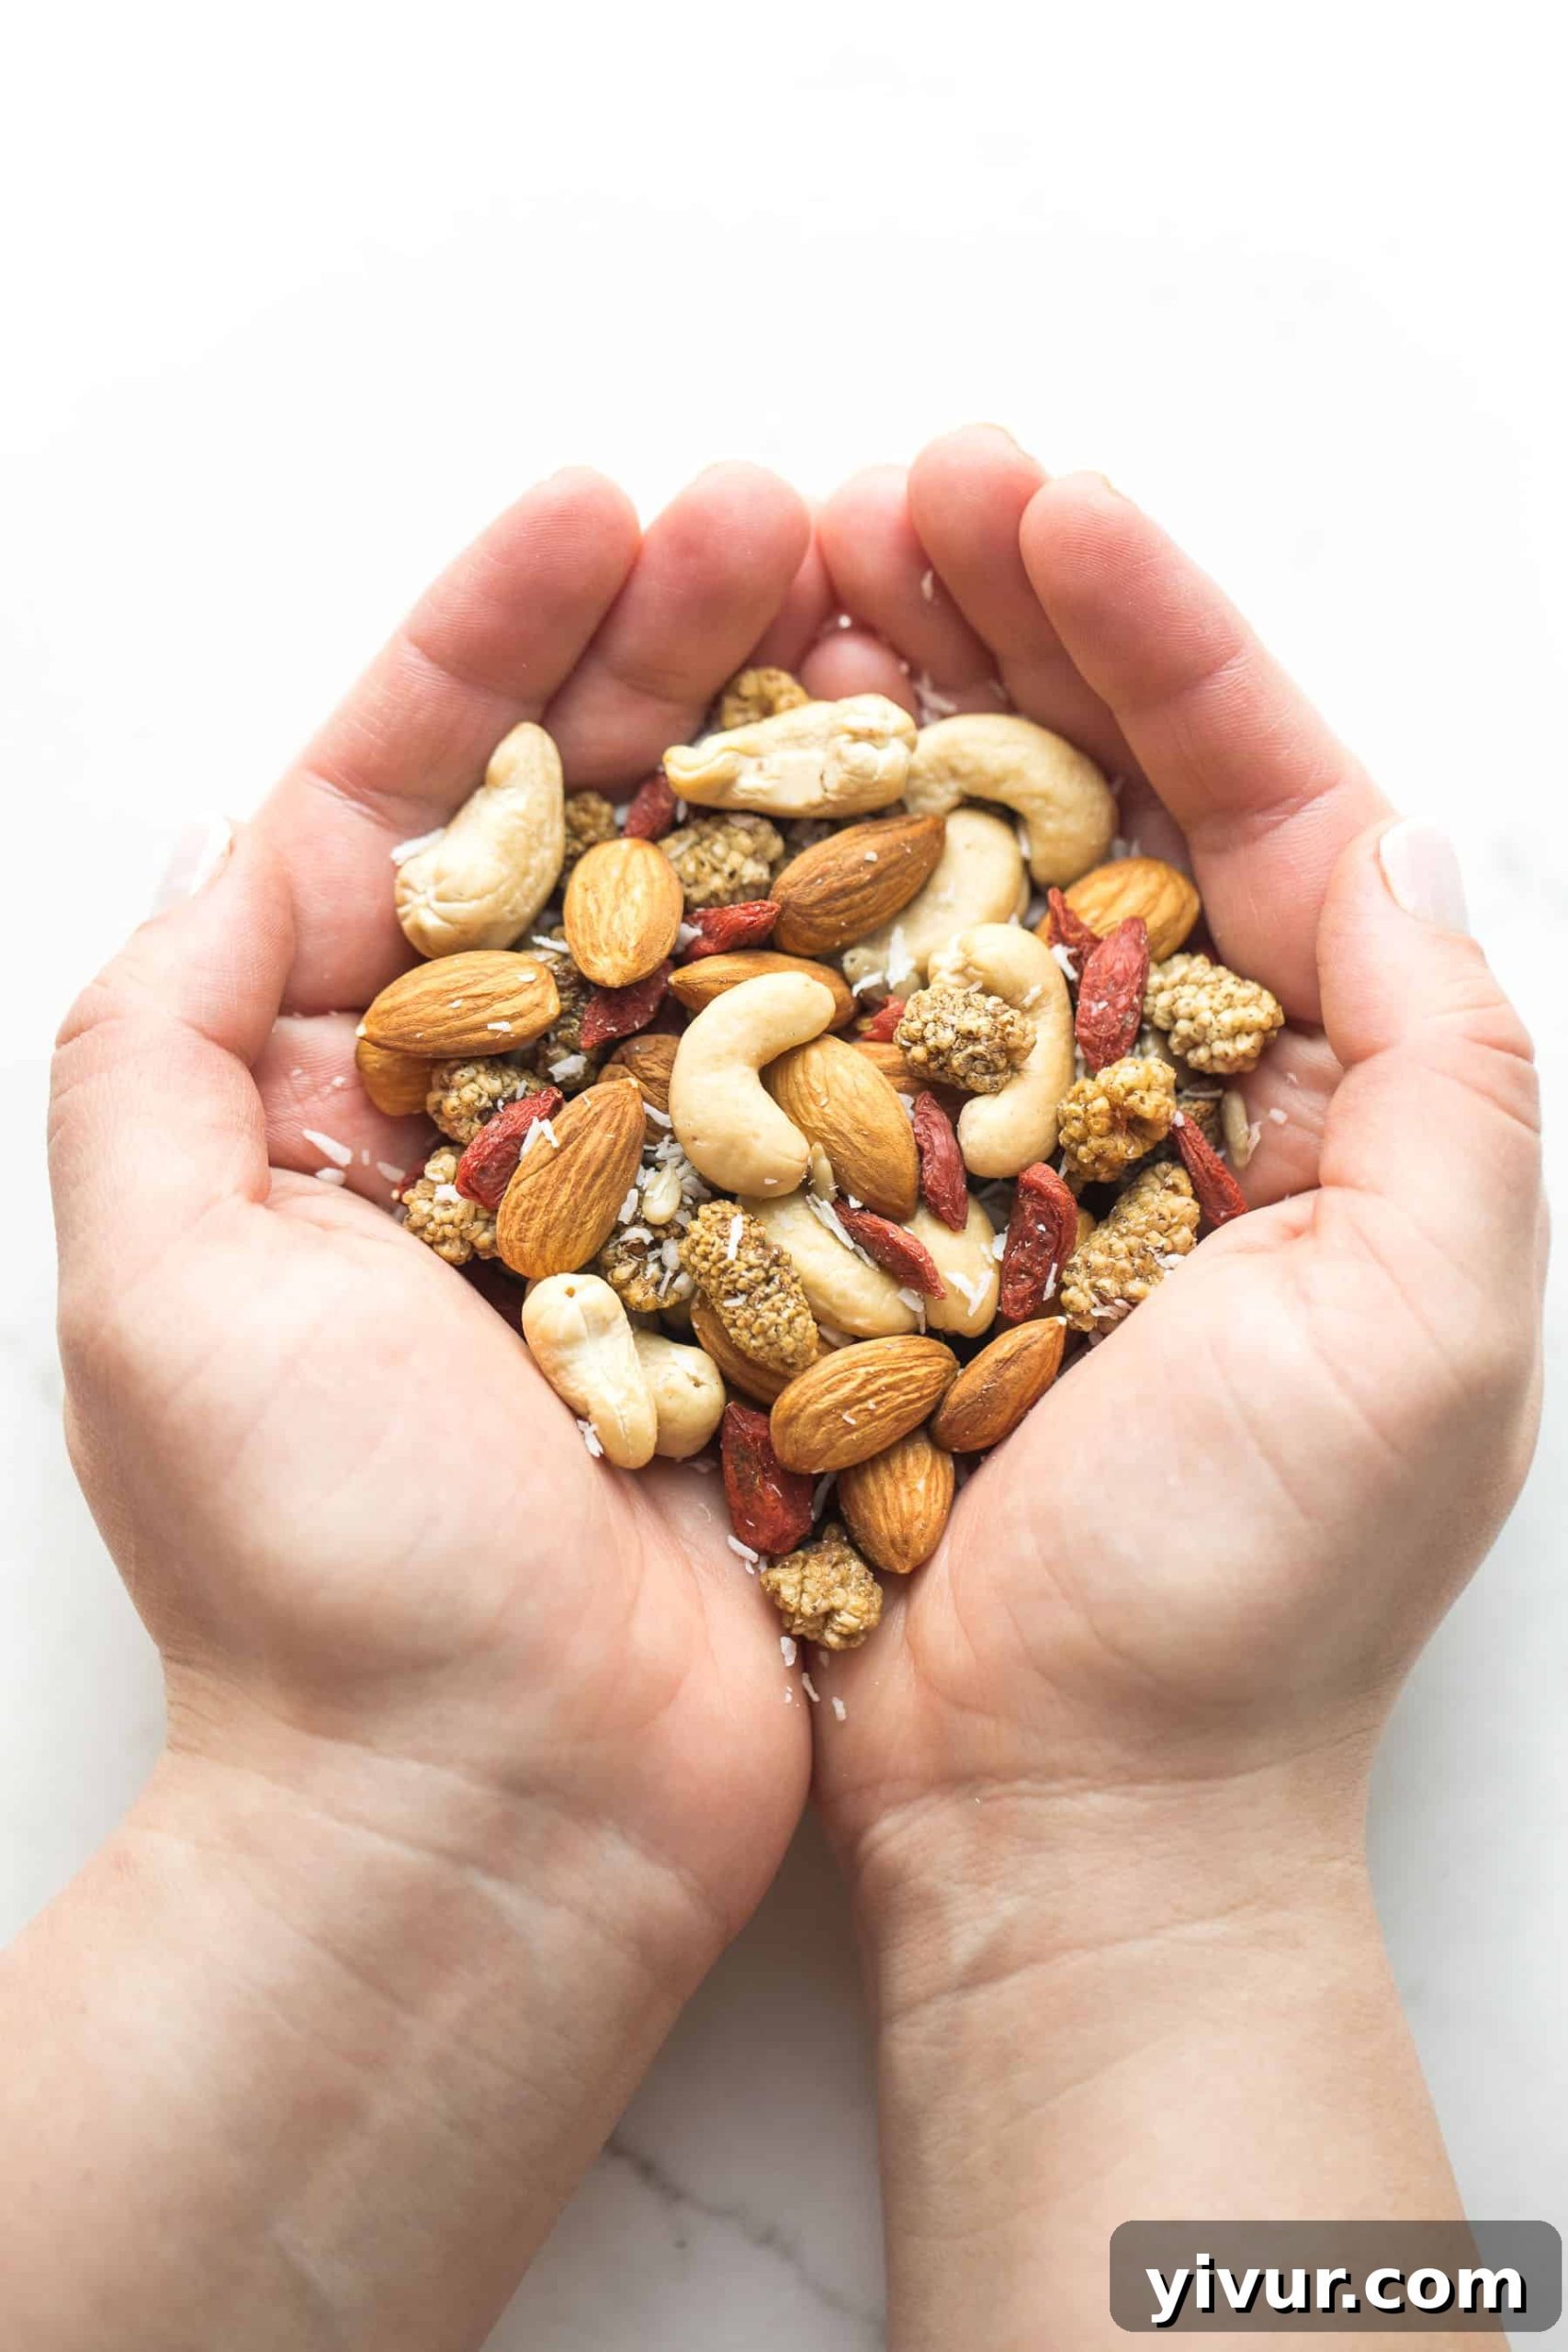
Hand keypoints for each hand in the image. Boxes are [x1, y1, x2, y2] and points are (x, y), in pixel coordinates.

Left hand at [31, 464, 830, 2348]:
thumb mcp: (154, 1273)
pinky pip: (847, 1073)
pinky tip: (960, 830)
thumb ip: (168, 1032)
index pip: (410, 803)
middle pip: (592, 828)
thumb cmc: (317, 1575)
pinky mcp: (783, 1266)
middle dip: (671, 656)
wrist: (498, 1825)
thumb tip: (266, 826)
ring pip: (736, 919)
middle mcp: (495, 1114)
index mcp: (327, 1090)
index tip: (593, 508)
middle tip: (783, 512)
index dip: (492, 642)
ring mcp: (653, 1184)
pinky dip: (895, 949)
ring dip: (798, 762)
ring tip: (883, 607)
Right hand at [794, 430, 1544, 2351]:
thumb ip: (1439, 1058)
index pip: (1249, 799)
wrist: (1057, 1813)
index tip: (1043, 496)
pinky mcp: (851, 1215)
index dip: (1156, 632)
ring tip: (798, 576)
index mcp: (1309, 1087)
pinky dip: (765, 896)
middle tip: (898, 486)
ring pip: (935, 881)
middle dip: (1006, 629)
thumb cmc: (1247, 1592)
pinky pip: (809, 1018)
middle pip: (1085, 803)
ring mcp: (987, 1144)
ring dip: (878, 720)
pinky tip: (708, 783)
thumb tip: (1381, 827)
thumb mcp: (1431, 1311)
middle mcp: (1151, 1090)